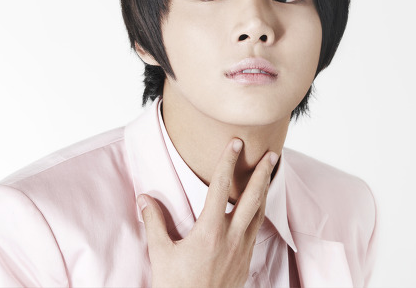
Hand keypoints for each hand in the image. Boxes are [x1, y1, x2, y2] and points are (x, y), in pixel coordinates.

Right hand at [138, 138, 278, 287]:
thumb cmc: (176, 286)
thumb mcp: (160, 254)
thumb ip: (154, 223)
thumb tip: (144, 199)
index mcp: (210, 232)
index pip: (220, 188)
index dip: (228, 162)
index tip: (235, 143)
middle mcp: (231, 238)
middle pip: (253, 198)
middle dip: (262, 173)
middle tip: (271, 154)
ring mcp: (242, 250)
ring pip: (260, 214)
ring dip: (265, 191)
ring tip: (270, 174)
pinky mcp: (246, 261)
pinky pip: (257, 230)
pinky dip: (260, 213)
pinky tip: (259, 208)